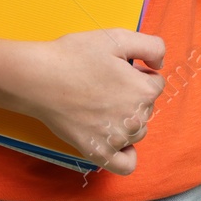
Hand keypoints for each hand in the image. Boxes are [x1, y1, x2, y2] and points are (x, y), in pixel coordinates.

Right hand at [18, 29, 166, 174]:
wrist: (40, 78)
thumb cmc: (75, 55)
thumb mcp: (117, 36)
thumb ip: (151, 46)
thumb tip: (160, 63)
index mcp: (143, 90)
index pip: (155, 83)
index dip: (137, 73)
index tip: (116, 70)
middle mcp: (136, 118)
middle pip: (147, 107)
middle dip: (132, 95)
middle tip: (104, 84)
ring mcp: (118, 138)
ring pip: (138, 131)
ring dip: (127, 120)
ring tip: (100, 105)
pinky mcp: (98, 152)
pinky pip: (126, 164)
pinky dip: (126, 153)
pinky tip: (116, 140)